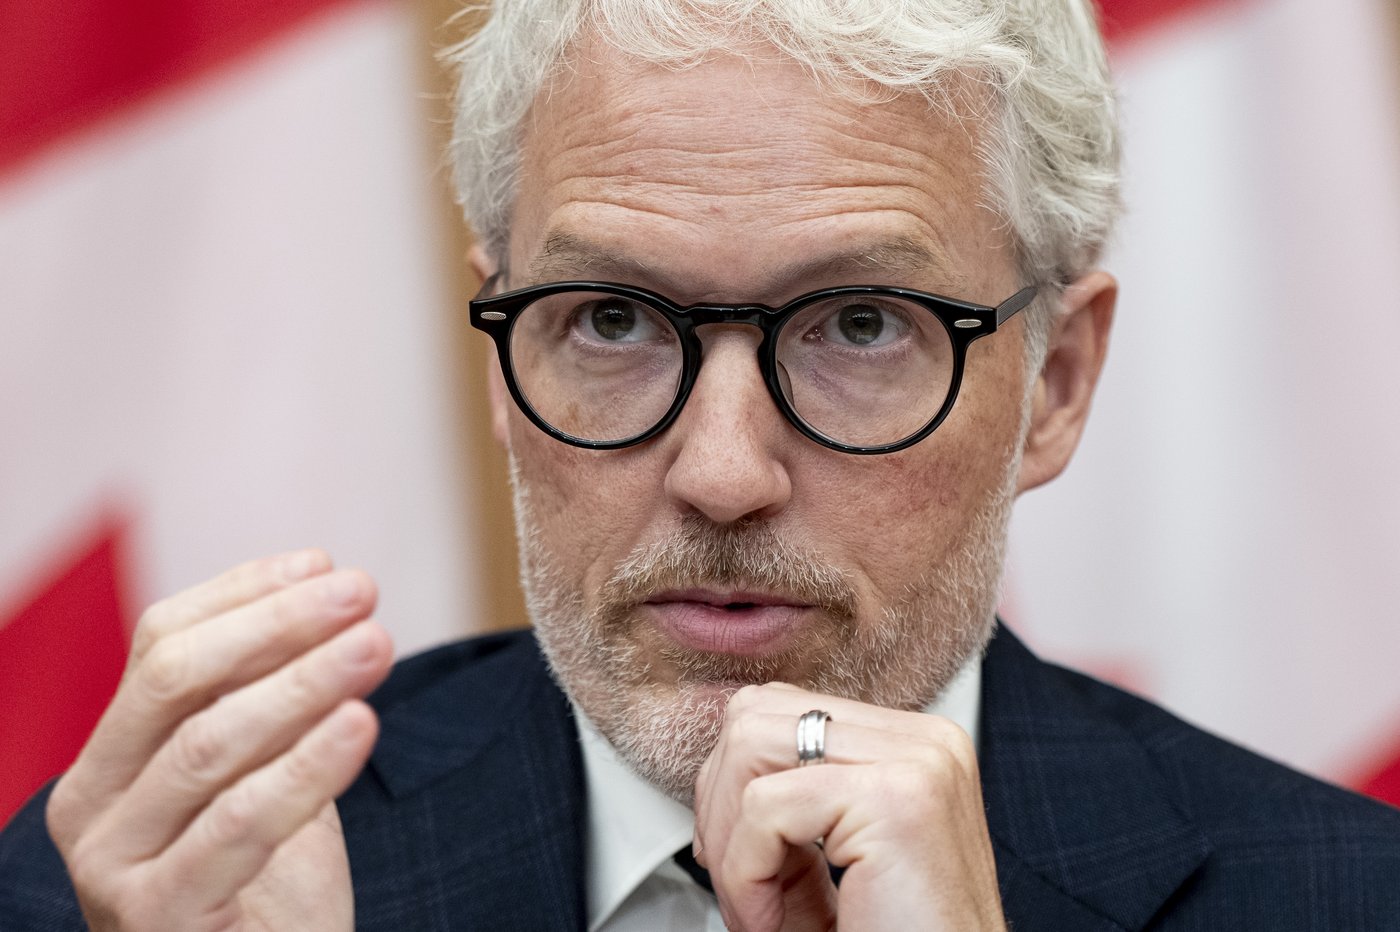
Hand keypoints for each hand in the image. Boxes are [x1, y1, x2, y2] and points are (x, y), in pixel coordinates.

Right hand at [44, 550, 393, 931]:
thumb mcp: (264, 774)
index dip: (245, 594)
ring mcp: (113, 865)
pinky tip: (361, 725)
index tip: (326, 564)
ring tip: (376, 645)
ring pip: (208, 746)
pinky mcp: (158, 917)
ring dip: (303, 684)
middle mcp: (91, 805)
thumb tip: (323, 587)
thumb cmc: (266, 884)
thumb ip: (272, 698)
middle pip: (177, 681)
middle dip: (277, 626)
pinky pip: (238, 824)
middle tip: (361, 593)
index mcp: (110, 756)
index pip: (161, 643)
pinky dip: (305, 769)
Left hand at [693, 683, 1005, 931]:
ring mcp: (918, 761)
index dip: (731, 786)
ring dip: (728, 841)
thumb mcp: (832, 861)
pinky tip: (770, 921)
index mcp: (912, 746)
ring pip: (750, 745)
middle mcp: (925, 741)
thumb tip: (717, 766)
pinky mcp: (898, 799)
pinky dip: (743, 875)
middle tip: (741, 886)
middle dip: (720, 807)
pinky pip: (765, 809)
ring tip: (757, 905)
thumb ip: (789, 803)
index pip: (779, 711)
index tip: (738, 861)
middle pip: (756, 716)